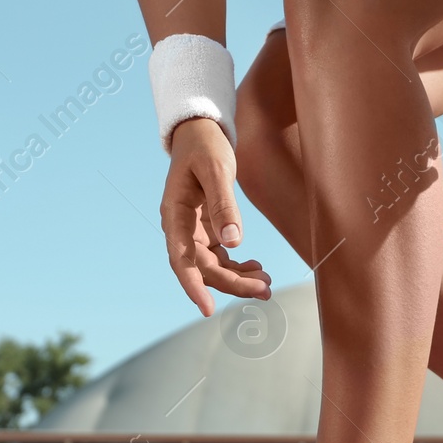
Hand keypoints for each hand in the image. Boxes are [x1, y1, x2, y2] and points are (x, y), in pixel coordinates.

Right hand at [160, 117, 272, 316]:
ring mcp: (193, 232)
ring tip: (266, 282)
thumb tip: (234, 243)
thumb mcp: (217, 170)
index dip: (193, 286)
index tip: (207, 309)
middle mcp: (180, 229)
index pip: (181, 260)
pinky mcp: (206, 230)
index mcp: (175, 215)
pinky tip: (257, 269)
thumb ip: (224, 205)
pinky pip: (220, 257)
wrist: (199, 133)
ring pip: (213, 267)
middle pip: (203, 268)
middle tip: (265, 290)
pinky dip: (238, 267)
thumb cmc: (205, 146)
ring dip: (238, 279)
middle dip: (232, 284)